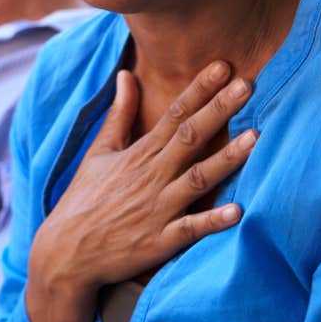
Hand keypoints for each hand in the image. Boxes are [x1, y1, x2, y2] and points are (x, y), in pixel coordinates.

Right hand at [25, 60, 256, 321]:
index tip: (224, 66)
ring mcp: (158, 209)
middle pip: (191, 136)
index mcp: (140, 152)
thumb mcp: (99, 151)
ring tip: (255, 138)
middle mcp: (152, 176)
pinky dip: (213, 220)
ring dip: (227, 159)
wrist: (65, 255)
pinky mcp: (160, 241)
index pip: (175, 113)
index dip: (200, 89)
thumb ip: (120, 113)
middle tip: (248, 84)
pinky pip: (191, 229)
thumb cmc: (84, 199)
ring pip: (199, 178)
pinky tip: (238, 211)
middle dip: (220, 110)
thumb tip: (125, 73)